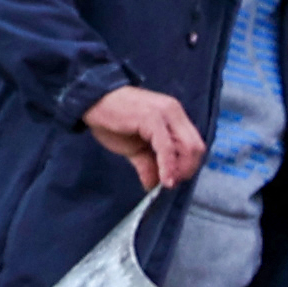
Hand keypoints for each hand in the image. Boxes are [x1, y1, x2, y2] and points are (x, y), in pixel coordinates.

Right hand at [83, 85, 205, 191]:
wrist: (91, 101)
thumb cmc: (112, 120)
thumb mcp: (134, 148)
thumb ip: (148, 164)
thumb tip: (154, 186)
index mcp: (174, 116)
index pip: (195, 145)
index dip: (188, 166)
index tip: (173, 180)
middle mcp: (174, 112)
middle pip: (196, 148)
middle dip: (187, 170)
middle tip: (170, 183)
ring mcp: (165, 113)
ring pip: (187, 147)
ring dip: (179, 170)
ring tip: (166, 182)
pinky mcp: (152, 118)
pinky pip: (167, 148)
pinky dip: (167, 167)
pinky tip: (163, 180)